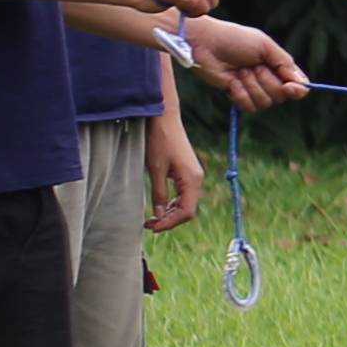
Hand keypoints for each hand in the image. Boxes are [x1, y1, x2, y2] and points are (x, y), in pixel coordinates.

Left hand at [145, 107, 203, 230]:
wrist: (164, 118)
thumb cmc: (160, 141)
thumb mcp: (155, 169)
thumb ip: (158, 194)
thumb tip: (158, 215)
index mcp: (192, 179)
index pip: (186, 212)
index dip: (170, 223)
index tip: (153, 227)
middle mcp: (197, 179)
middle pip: (188, 210)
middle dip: (170, 220)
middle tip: (149, 224)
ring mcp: (193, 175)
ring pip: (186, 203)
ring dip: (170, 213)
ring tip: (152, 217)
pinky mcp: (188, 172)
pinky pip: (184, 194)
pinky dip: (173, 203)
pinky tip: (160, 205)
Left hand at [190, 19, 310, 110]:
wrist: (206, 44)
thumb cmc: (235, 39)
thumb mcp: (265, 46)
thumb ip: (284, 63)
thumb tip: (302, 84)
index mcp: (278, 65)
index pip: (298, 86)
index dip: (296, 90)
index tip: (289, 87)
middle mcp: (269, 79)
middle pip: (281, 96)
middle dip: (267, 82)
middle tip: (253, 66)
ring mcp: (253, 89)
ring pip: (265, 103)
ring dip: (252, 87)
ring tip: (241, 72)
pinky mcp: (237, 96)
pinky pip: (249, 107)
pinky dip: (241, 95)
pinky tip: (232, 82)